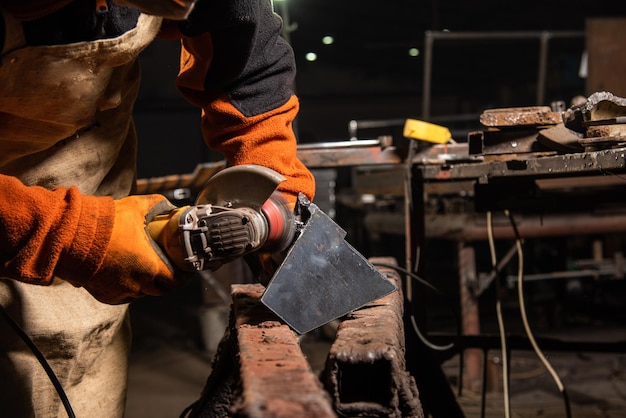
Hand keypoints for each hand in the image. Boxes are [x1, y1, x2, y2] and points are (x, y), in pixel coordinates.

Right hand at [72, 194, 193, 303]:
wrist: (71, 235)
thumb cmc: (105, 222)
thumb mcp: (136, 207)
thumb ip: (157, 205)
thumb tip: (171, 206)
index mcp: (150, 268)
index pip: (176, 281)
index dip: (183, 276)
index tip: (185, 269)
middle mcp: (138, 285)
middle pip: (160, 289)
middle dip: (166, 280)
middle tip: (167, 268)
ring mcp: (121, 292)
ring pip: (142, 292)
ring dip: (146, 283)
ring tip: (145, 268)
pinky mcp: (106, 295)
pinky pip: (124, 295)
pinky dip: (129, 287)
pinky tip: (127, 274)